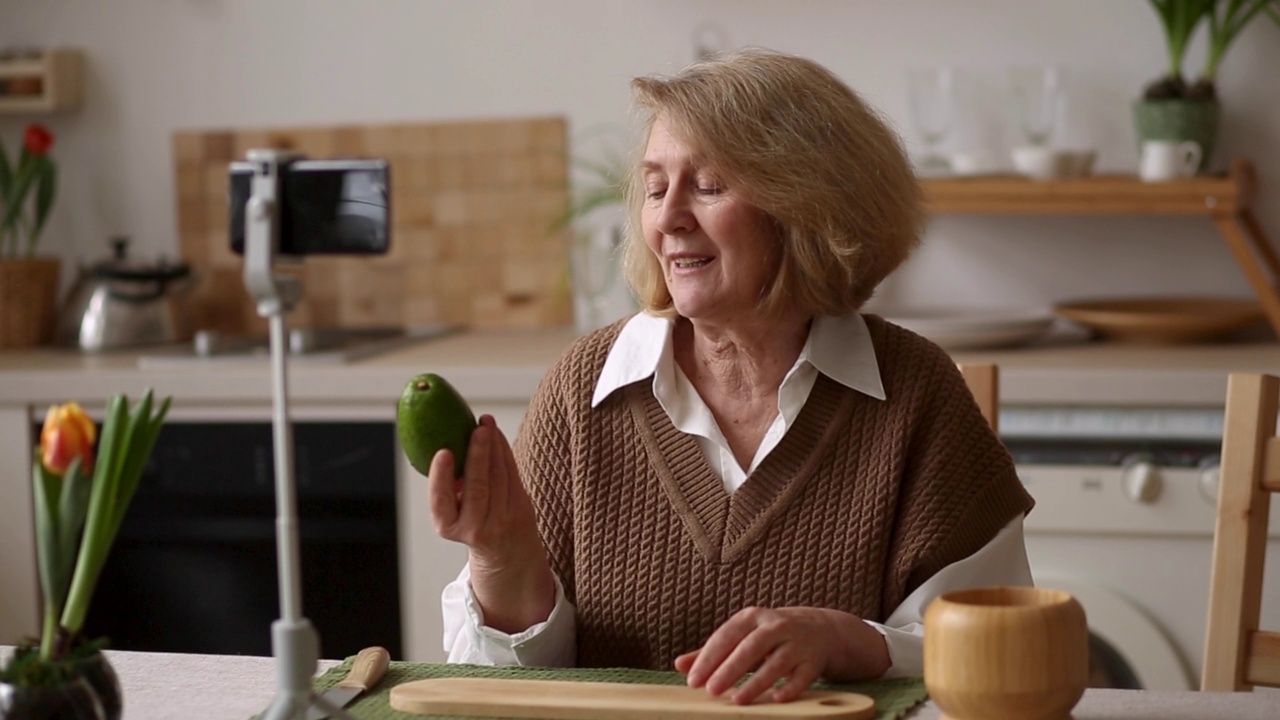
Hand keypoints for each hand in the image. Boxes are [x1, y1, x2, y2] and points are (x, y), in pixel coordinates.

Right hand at [427, 414, 553, 631]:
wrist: (509, 557)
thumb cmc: (474, 526)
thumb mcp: (454, 514)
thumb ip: (452, 487)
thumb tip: (446, 442)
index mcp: (450, 527)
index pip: (442, 502)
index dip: (441, 478)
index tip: (443, 452)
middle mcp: (475, 527)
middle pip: (478, 486)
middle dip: (478, 454)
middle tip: (477, 429)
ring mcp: (502, 520)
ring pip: (499, 477)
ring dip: (493, 446)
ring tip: (486, 423)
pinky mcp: (521, 509)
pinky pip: (512, 475)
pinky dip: (504, 452)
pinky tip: (496, 436)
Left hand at [674, 606, 889, 704]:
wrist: (821, 630)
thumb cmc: (770, 636)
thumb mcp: (743, 636)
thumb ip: (712, 651)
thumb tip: (680, 665)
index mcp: (752, 617)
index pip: (726, 636)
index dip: (709, 658)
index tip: (693, 681)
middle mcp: (775, 626)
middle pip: (750, 647)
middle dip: (730, 669)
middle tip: (711, 690)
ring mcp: (797, 642)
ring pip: (776, 662)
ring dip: (757, 682)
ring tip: (738, 701)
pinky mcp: (814, 660)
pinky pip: (802, 675)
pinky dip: (791, 687)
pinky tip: (776, 700)